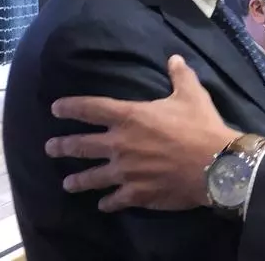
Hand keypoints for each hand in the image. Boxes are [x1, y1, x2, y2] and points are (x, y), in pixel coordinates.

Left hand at [45, 55, 239, 211]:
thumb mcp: (192, 95)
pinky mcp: (136, 194)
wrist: (215, 165)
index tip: (56, 108)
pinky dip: (107, 203)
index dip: (70, 107)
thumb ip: (180, 76)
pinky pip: (115, 200)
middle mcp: (119, 144)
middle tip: (50, 148)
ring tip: (67, 184)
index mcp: (129, 117)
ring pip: (92, 178)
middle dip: (63, 146)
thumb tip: (174, 58)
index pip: (90, 108)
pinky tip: (103, 205)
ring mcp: (125, 172)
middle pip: (81, 145)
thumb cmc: (201, 126)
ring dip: (78, 180)